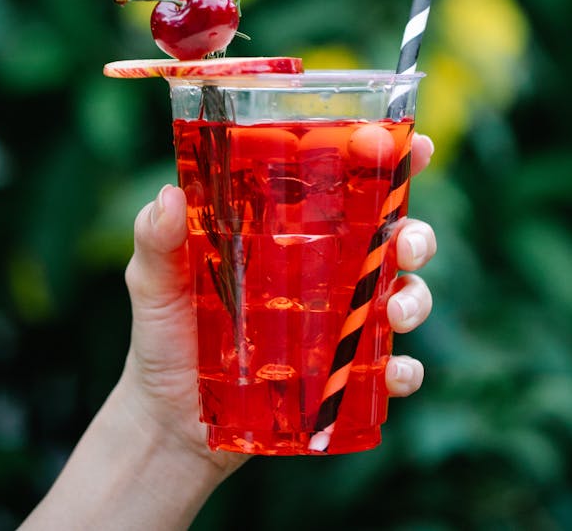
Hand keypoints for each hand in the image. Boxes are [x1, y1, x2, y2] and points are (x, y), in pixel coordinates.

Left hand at [120, 132, 436, 471]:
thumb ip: (156, 239)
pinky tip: (395, 373)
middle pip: (393, 237)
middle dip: (416, 234)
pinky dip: (404, 369)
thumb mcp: (154, 280)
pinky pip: (389, 369)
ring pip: (403, 296)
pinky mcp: (340, 377)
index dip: (391, 162)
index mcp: (292, 232)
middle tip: (405, 243)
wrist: (168, 423)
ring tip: (396, 313)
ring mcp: (338, 324)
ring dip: (415, 298)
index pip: (348, 186)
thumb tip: (168, 198)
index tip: (417, 147)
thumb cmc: (164, 336)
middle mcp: (326, 271)